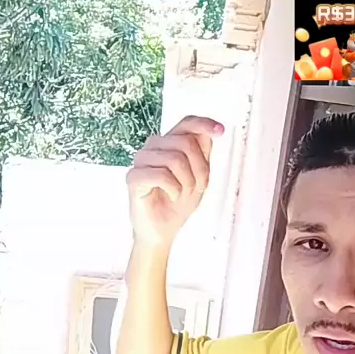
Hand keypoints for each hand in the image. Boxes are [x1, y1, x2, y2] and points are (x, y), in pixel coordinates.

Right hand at [127, 116, 224, 245]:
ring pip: (174, 159)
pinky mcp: (133, 177)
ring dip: (187, 182)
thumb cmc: (178, 203)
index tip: (220, 131)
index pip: (186, 123)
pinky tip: (171, 196)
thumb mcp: (199, 176)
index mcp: (169, 143)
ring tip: (182, 193)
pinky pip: (161, 175)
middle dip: (199, 168)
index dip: (204, 123)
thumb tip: (212, 131)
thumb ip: (203, 153)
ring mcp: (141, 161)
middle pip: (185, 142)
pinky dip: (173, 189)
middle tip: (196, 187)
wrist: (163, 230)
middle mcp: (153, 147)